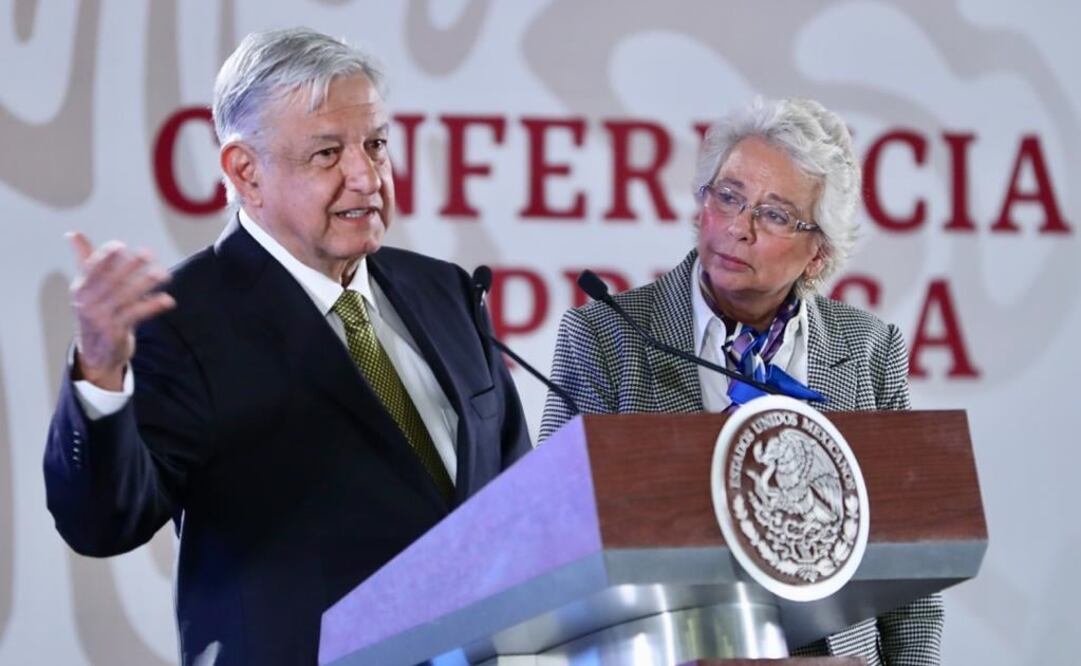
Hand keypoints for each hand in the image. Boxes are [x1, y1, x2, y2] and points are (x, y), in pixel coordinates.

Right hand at [67, 232, 175, 389]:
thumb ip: (86, 261)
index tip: (120, 246)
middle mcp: (87, 303)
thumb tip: (73, 234)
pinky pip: (136, 316)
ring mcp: (101, 318)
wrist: (95, 354)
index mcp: (80, 289)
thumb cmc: (94, 313)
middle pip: (110, 281)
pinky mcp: (115, 332)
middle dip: (129, 266)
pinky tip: (168, 300)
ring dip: (145, 284)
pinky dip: (152, 307)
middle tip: (149, 254)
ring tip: (163, 274)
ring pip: (125, 297)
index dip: (105, 257)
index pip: (91, 269)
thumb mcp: (87, 288)